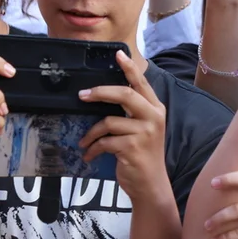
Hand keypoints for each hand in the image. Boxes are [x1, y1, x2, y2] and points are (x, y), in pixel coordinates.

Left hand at [78, 51, 170, 205]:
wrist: (150, 185)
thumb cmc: (142, 154)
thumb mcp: (142, 129)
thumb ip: (131, 111)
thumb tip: (103, 94)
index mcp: (155, 108)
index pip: (141, 83)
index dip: (129, 67)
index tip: (118, 53)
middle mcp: (153, 117)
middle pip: (124, 94)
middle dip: (100, 92)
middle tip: (82, 95)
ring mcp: (144, 133)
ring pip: (109, 121)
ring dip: (91, 133)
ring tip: (85, 142)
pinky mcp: (132, 148)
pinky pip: (105, 141)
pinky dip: (93, 148)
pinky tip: (89, 155)